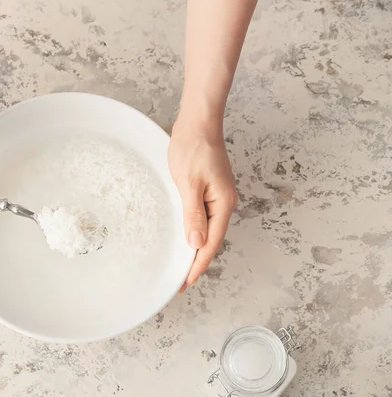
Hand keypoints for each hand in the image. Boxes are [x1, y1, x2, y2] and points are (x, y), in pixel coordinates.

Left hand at [168, 115, 237, 291]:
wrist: (198, 122)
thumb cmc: (193, 148)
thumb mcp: (189, 183)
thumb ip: (193, 215)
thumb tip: (196, 244)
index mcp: (222, 204)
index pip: (211, 243)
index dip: (198, 265)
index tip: (185, 282)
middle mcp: (224, 203)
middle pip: (211, 239)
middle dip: (197, 261)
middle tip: (180, 281)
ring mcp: (218, 196)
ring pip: (207, 229)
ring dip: (196, 248)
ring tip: (181, 266)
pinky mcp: (209, 189)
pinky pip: (203, 217)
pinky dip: (194, 230)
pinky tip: (185, 237)